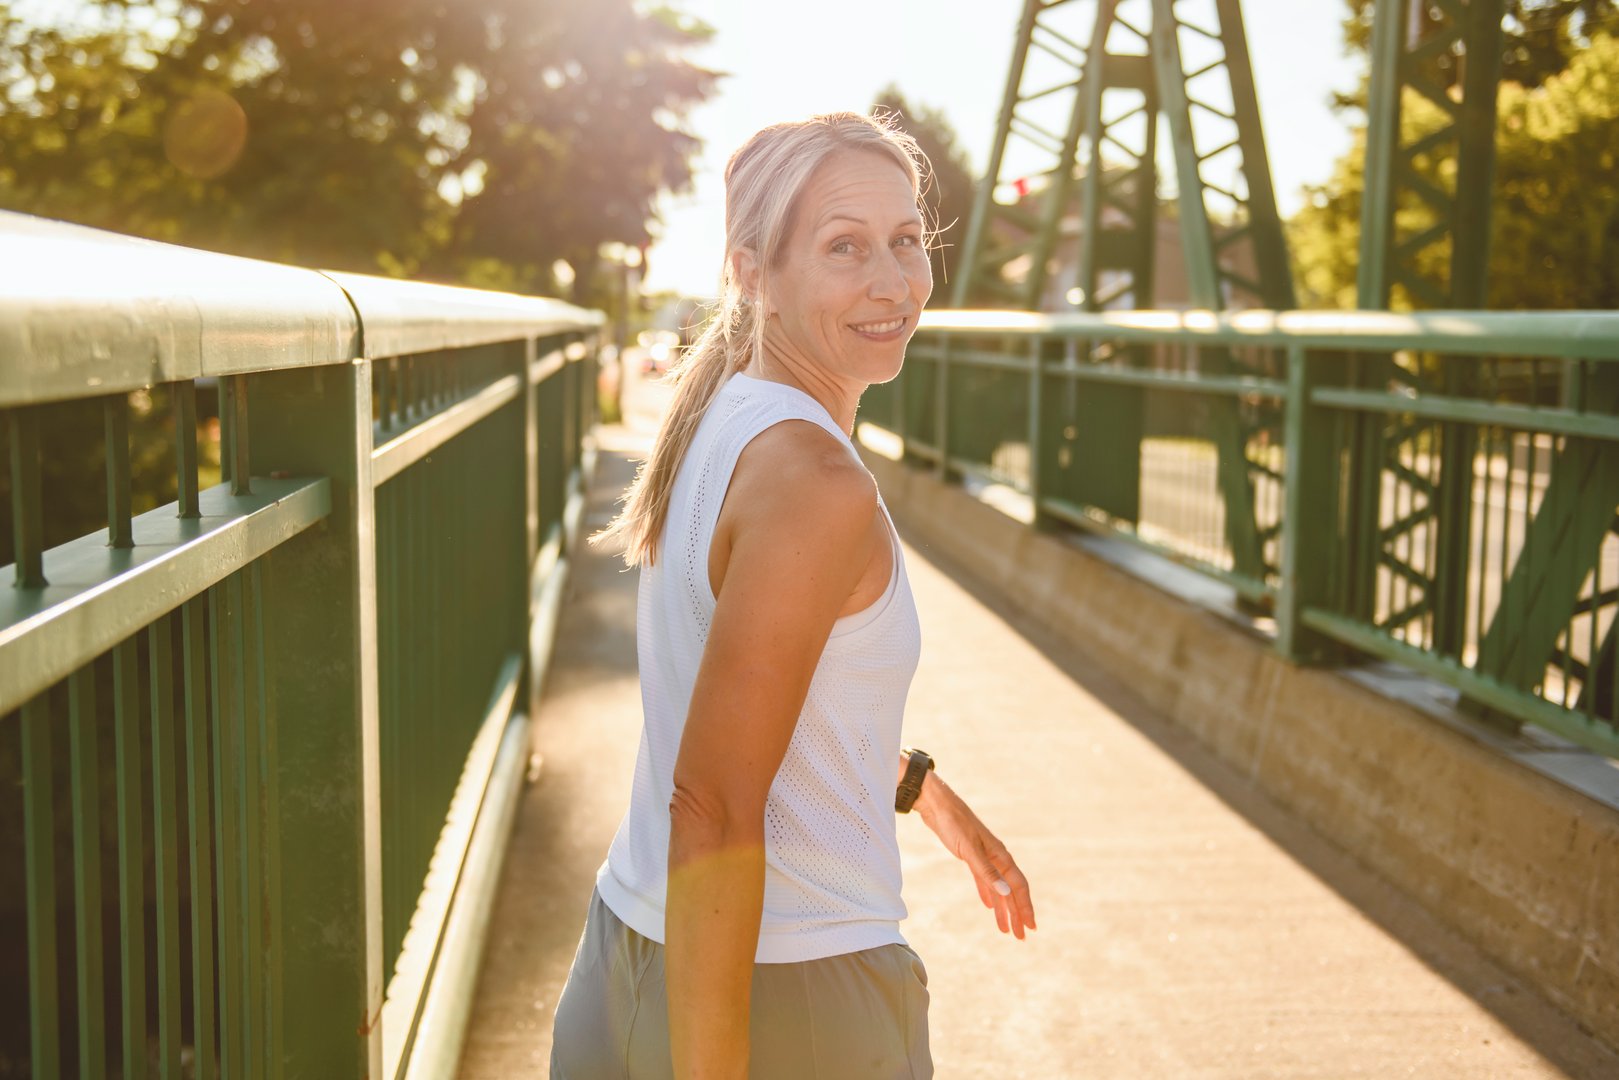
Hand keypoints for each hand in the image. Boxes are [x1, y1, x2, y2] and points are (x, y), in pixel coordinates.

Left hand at [913, 771, 1035, 939]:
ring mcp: (984, 857)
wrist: (936, 804)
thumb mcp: (969, 849)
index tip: (1030, 927)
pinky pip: (985, 881)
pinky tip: (990, 907)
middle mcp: (996, 857)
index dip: (1025, 907)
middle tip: (1020, 936)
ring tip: (1005, 929)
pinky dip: (989, 894)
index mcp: (1000, 856)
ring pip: (998, 888)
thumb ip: (986, 872)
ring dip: (1003, 909)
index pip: (1018, 886)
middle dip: (1017, 914)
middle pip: (1011, 890)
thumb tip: (1005, 893)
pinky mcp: (971, 856)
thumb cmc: (953, 823)